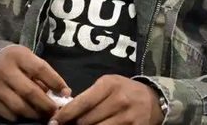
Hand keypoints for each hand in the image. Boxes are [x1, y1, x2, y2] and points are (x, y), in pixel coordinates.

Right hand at [0, 45, 71, 121]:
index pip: (41, 69)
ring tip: (43, 114)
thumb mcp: (25, 58)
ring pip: (20, 107)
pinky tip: (27, 113)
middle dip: (47, 104)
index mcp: (17, 55)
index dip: (56, 82)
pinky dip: (21, 116)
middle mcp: (5, 71)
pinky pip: (9, 114)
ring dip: (35, 113)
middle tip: (56, 110)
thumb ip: (40, 73)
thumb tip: (60, 93)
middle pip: (31, 92)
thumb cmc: (11, 60)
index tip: (66, 92)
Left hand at [49, 75, 163, 124]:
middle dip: (74, 124)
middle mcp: (119, 101)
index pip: (82, 103)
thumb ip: (89, 96)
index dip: (65, 115)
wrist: (153, 100)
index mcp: (109, 85)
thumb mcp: (108, 85)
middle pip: (86, 121)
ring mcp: (127, 118)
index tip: (53, 122)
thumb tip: (64, 111)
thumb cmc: (124, 90)